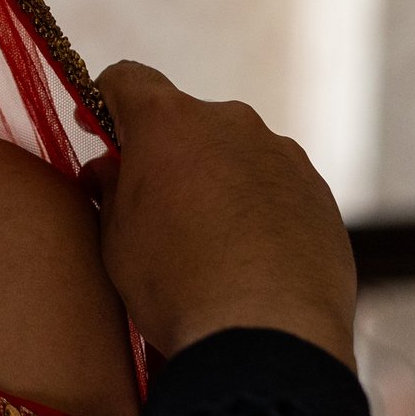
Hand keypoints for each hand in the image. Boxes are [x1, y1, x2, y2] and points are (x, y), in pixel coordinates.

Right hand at [86, 62, 355, 366]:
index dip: (106, 100)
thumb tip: (110, 168)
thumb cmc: (175, 285)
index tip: (96, 128)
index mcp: (168, 122)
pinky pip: (274, 188)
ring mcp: (282, 154)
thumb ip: (111, 190)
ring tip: (207, 245)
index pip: (128, 79)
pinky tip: (248, 260)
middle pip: (186, 122)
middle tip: (152, 207)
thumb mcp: (116, 240)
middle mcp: (230, 122)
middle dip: (166, 154)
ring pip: (235, 155)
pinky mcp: (318, 191)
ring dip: (215, 182)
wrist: (267, 335)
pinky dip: (256, 210)